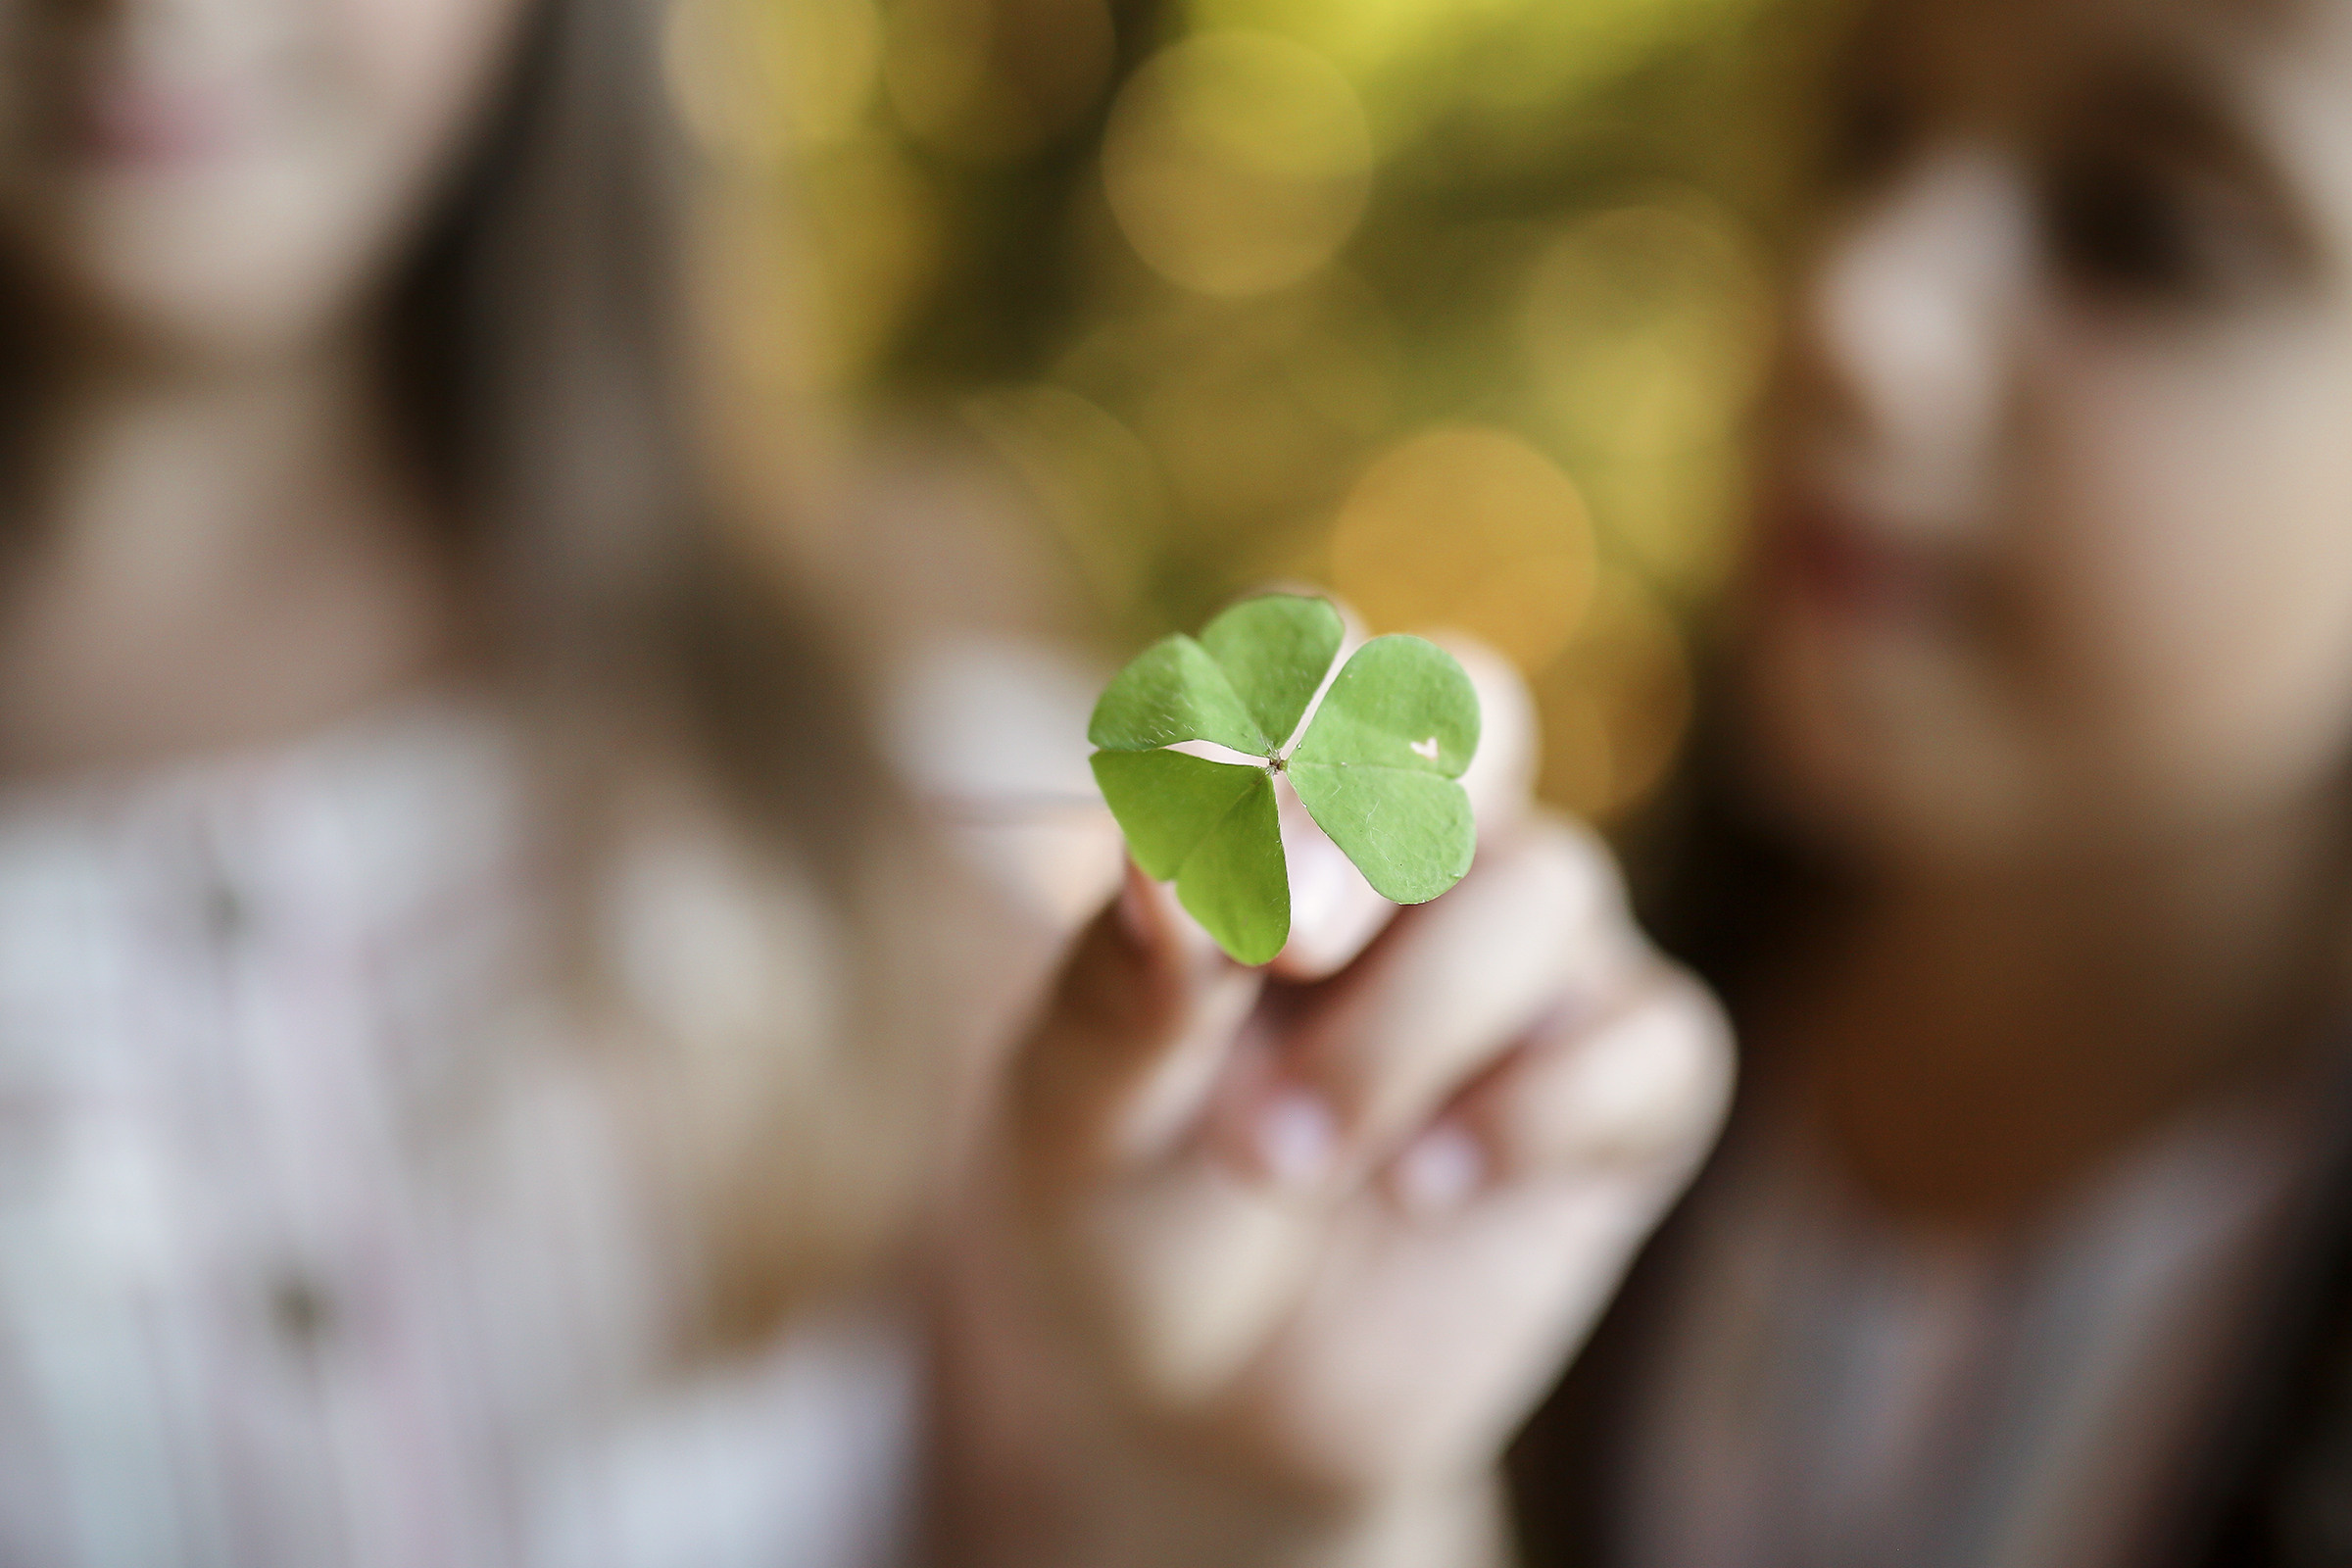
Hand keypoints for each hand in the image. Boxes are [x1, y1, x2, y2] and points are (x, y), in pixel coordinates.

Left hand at [936, 642, 1732, 1567]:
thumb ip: (1126, 977)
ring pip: (1546, 889)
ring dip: (1406, 1028)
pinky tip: (1422, 1193)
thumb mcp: (1077, 1099)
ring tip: (1278, 1162)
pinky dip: (1543, 1107)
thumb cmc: (1116, 1201)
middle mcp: (1420, 849)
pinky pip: (1656, 1038)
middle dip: (1379, 811)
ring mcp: (1532, 964)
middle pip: (1472, 710)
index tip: (1208, 794)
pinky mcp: (1624, 1092)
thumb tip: (1168, 853)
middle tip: (1283, 945)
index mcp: (1271, 803)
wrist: (1186, 1400)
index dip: (1286, 696)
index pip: (1315, 656)